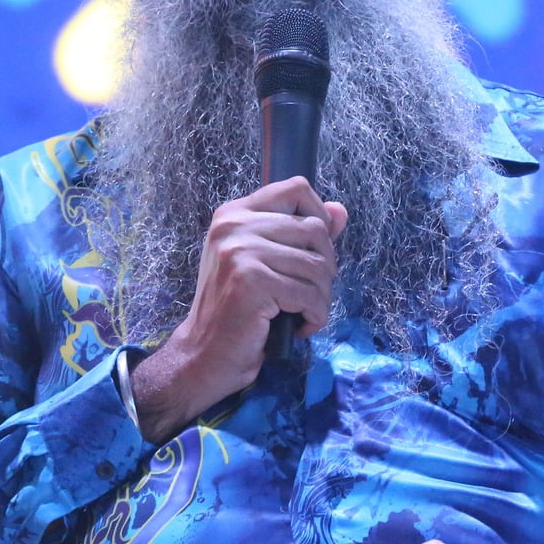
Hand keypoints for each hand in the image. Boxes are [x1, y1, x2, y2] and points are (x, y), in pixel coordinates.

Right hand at [129, 176, 347, 441]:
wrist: (203, 354)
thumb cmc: (237, 311)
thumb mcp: (266, 263)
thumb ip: (300, 235)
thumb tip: (340, 211)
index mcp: (234, 214)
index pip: (296, 189)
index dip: (319, 217)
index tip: (313, 251)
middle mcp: (234, 226)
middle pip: (315, 229)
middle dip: (325, 268)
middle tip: (308, 293)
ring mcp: (240, 252)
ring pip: (318, 265)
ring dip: (321, 297)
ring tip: (303, 313)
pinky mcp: (251, 281)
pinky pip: (310, 294)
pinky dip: (315, 316)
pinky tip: (298, 327)